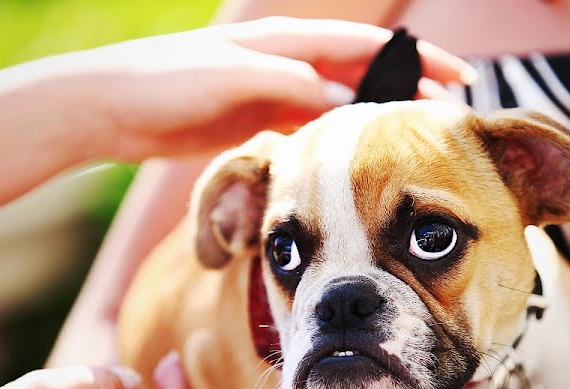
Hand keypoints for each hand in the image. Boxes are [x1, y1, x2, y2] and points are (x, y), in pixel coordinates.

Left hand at [71, 17, 476, 158]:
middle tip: (449, 122)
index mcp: (284, 42)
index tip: (459, 79)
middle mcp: (285, 64)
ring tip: (413, 146)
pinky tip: (354, 164)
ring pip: (341, 106)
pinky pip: (310, 131)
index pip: (366, 48)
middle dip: (407, 93)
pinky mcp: (257, 122)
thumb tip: (344, 99)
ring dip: (376, 123)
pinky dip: (336, 143)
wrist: (109, 106)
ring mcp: (273, 94)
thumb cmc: (163, 82)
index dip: (416, 61)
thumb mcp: (229, 79)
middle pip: (362, 76)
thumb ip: (287, 83)